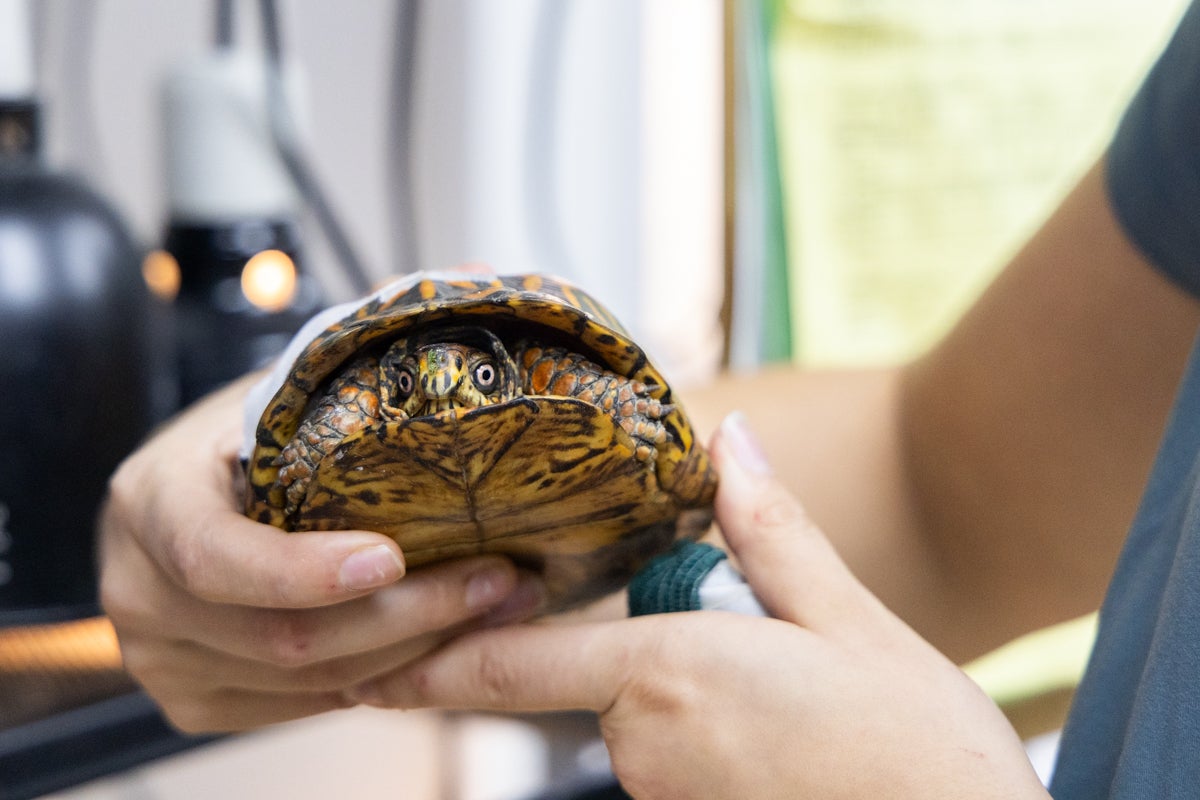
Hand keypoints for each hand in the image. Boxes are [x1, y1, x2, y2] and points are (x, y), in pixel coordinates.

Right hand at [98, 374, 542, 732]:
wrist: (205, 495)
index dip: (303, 569)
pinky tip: (440, 637)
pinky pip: (304, 709)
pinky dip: (380, 679)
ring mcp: (164, 655)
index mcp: (153, 498)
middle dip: (411, 615)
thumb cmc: (258, 432)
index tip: (391, 556)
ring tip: (499, 605)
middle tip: (503, 581)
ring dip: (415, 652)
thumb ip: (372, 333)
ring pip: (308, 682)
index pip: (213, 556)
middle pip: (283, 636)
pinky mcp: (198, 698)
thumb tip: (473, 273)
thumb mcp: (295, 379)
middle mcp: (141, 588)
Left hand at [347, 413, 1047, 798]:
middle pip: (600, 676)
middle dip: (642, 645)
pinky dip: (710, 731)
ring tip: (790, 689)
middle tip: (750, 639)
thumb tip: (733, 444)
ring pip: (645, 719)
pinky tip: (787, 732)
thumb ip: (770, 533)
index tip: (374, 664)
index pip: (510, 668)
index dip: (431, 665)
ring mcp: (667, 794)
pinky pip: (677, 758)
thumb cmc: (917, 748)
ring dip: (687, 688)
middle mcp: (647, 745)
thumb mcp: (848, 619)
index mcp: (669, 674)